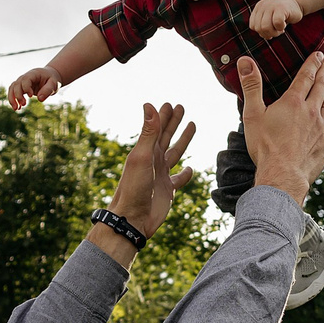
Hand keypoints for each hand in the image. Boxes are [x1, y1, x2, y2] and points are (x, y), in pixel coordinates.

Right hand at [7, 66, 62, 108]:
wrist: (48, 77)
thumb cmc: (51, 80)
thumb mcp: (53, 84)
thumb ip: (47, 90)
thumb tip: (40, 99)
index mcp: (33, 74)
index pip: (26, 79)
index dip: (26, 88)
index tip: (31, 96)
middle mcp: (25, 77)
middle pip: (16, 84)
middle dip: (18, 95)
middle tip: (24, 104)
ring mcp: (21, 82)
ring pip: (12, 88)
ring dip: (12, 99)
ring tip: (16, 109)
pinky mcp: (20, 87)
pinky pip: (13, 92)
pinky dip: (13, 100)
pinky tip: (18, 108)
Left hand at [87, 102, 197, 265]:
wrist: (132, 219)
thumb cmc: (133, 188)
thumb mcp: (142, 156)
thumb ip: (149, 132)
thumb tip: (150, 105)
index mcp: (146, 151)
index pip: (157, 128)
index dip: (164, 115)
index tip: (170, 103)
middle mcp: (154, 161)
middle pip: (166, 136)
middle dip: (174, 122)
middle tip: (181, 107)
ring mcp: (161, 175)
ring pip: (175, 153)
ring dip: (183, 140)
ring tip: (192, 126)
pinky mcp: (168, 191)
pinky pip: (179, 179)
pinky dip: (186, 174)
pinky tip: (190, 169)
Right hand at [234, 53, 323, 205]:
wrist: (283, 174)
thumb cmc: (265, 147)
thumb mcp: (253, 114)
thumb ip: (251, 86)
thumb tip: (245, 61)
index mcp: (292, 102)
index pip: (305, 77)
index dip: (313, 63)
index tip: (319, 54)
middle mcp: (310, 110)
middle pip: (321, 85)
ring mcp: (321, 126)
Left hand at [247, 0, 303, 39]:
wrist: (297, 1)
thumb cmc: (283, 13)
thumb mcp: (270, 19)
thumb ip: (264, 27)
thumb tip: (263, 35)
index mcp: (258, 8)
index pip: (253, 26)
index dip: (262, 32)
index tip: (271, 29)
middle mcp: (263, 6)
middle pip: (259, 28)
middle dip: (269, 34)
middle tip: (278, 30)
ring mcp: (271, 5)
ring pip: (265, 27)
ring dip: (275, 33)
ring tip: (281, 29)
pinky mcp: (281, 8)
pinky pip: (276, 23)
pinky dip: (281, 28)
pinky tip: (284, 24)